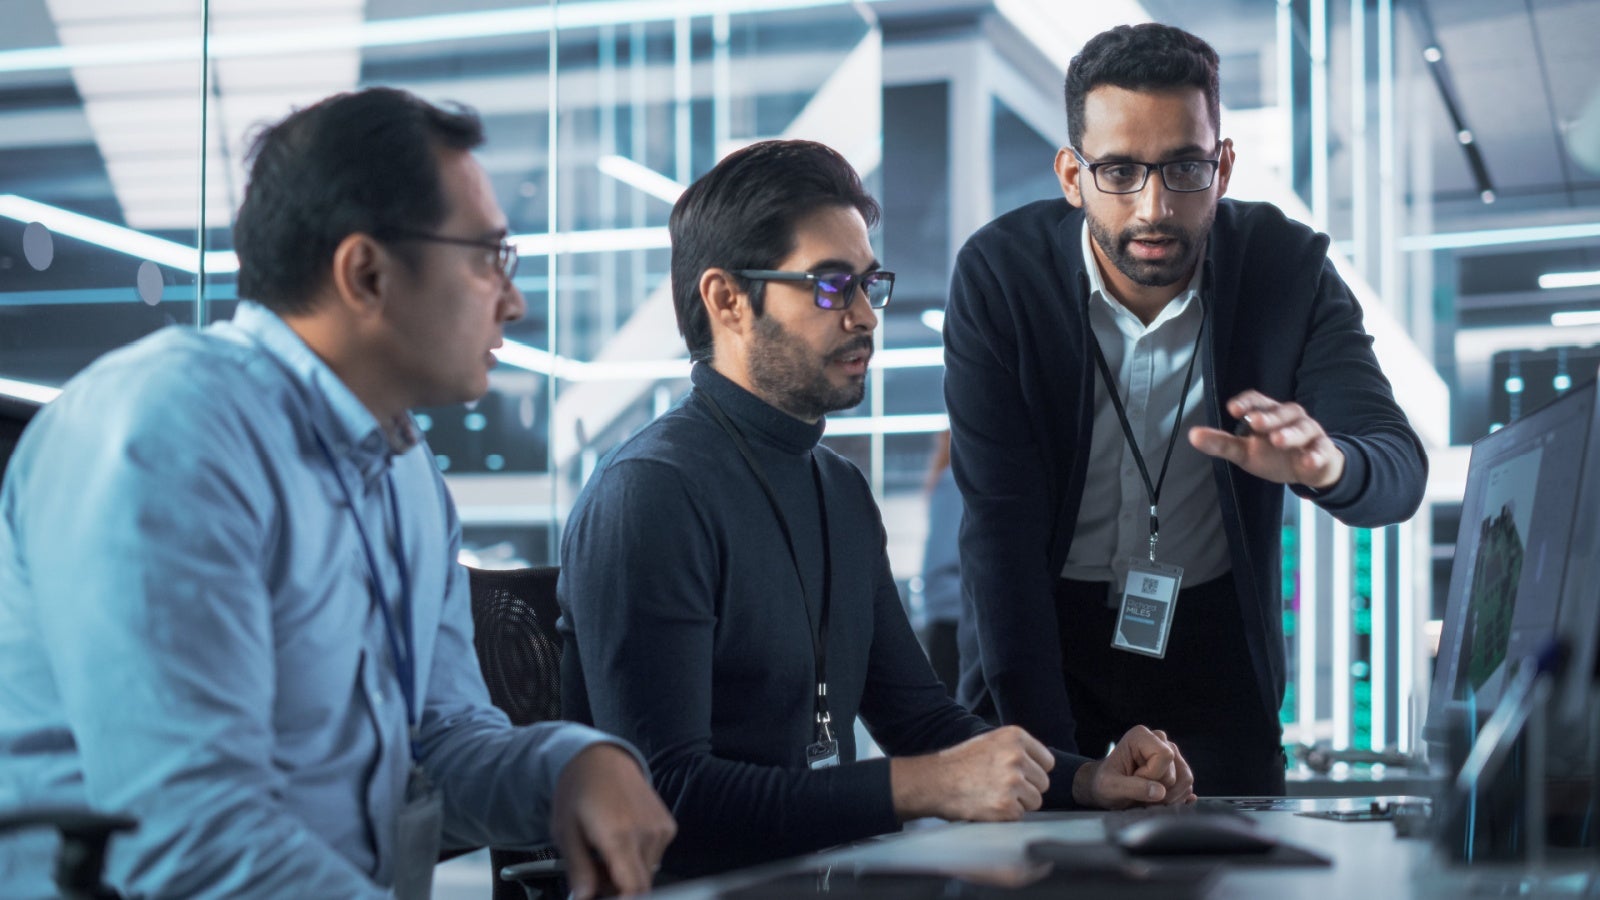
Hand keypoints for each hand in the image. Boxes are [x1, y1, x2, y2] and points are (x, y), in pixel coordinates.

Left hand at [551, 743, 676, 898]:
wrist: (601, 757)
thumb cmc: (580, 790)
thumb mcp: (565, 832)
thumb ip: (578, 871)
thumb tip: (583, 898)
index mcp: (619, 835)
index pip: (633, 890)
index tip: (607, 898)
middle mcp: (646, 833)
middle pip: (641, 886)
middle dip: (617, 891)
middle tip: (593, 878)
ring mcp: (660, 829)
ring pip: (647, 874)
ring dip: (626, 876)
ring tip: (604, 855)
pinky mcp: (668, 826)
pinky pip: (654, 857)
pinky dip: (637, 860)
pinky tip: (620, 843)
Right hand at [890, 725, 1053, 820]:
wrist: (933, 782)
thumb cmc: (960, 764)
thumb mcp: (990, 741)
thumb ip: (1017, 749)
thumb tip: (1042, 765)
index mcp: (1015, 736)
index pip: (1047, 762)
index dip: (1032, 771)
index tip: (1017, 774)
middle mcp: (1016, 756)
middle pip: (1043, 783)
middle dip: (1026, 789)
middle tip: (1000, 787)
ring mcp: (1012, 781)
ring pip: (1035, 801)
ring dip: (1018, 803)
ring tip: (993, 795)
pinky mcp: (1006, 805)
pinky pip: (1020, 815)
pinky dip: (1006, 815)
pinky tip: (988, 805)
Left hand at [1071, 725, 1195, 808]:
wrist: (1107, 790)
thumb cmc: (1105, 784)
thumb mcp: (1110, 787)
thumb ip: (1133, 788)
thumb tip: (1160, 792)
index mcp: (1141, 736)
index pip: (1165, 756)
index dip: (1152, 775)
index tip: (1134, 779)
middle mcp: (1160, 740)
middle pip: (1177, 770)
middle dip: (1159, 789)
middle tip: (1139, 791)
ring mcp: (1171, 753)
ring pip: (1186, 779)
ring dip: (1169, 797)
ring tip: (1148, 796)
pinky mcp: (1178, 768)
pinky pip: (1187, 787)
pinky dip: (1174, 799)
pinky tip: (1157, 799)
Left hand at [1188, 390, 1344, 488]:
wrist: (1310, 468)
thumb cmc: (1274, 454)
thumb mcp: (1245, 450)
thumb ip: (1221, 443)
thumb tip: (1192, 435)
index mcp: (1269, 414)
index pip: (1258, 400)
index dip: (1246, 403)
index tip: (1233, 409)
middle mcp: (1290, 418)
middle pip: (1281, 412)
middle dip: (1268, 417)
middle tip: (1254, 422)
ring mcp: (1309, 433)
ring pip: (1302, 428)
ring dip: (1290, 433)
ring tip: (1278, 440)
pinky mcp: (1323, 451)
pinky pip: (1321, 451)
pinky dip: (1315, 455)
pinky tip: (1307, 462)